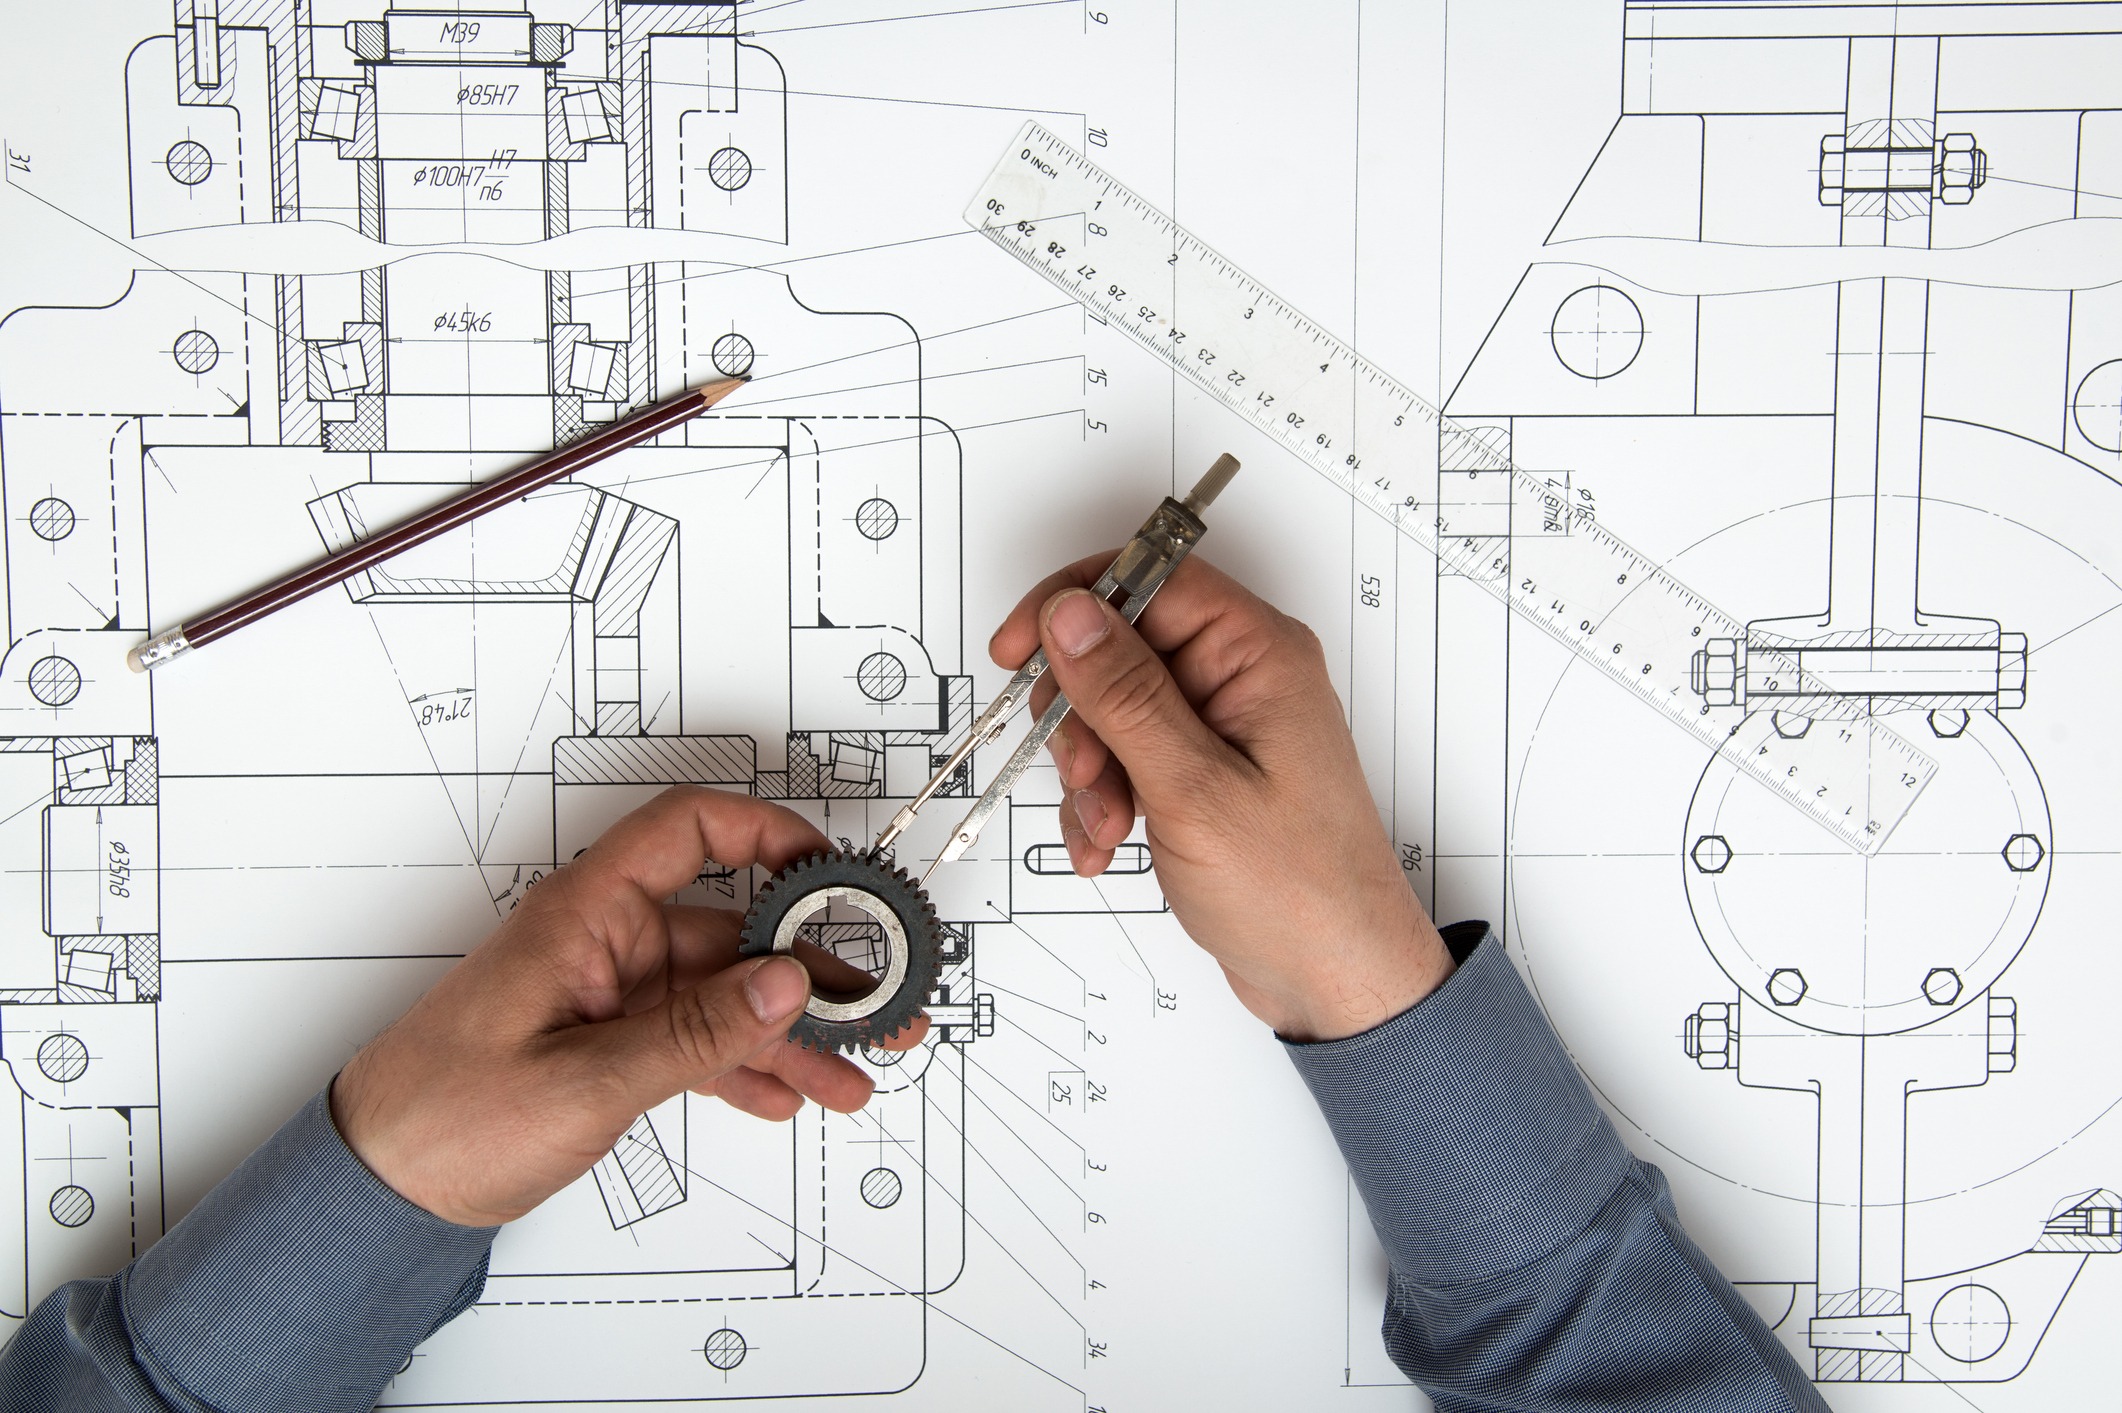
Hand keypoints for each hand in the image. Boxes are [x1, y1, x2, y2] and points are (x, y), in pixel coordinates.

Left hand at [330, 786, 927, 1226]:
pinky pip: (696, 1039)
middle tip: (873, 1003)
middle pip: (729, 930)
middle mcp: (603, 942)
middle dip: (808, 970)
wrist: (377, 1192)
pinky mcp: (608, 1044)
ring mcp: (609, 994)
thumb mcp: (583, 1080)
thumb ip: (693, 1034)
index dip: (765, 833)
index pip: (688, 830)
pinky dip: (744, 1066)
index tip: (829, 871)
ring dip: (789, 1034)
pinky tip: (787, 1092)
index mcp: (584, 914)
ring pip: (724, 996)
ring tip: (849, 1070)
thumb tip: (784, 985)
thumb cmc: (441, 1118)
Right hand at [991, 554, 1452, 1041]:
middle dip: (1081, 715)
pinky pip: (1124, 757)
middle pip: (1119, 646)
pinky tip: (1106, 845)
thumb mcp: (1193, 788)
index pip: (1150, 578)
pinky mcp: (1201, 770)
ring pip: (1111, 708)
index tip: (1020, 649)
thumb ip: (1126, 695)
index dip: (1073, 604)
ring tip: (1106, 826)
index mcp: (1257, 655)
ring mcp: (1219, 726)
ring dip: (1087, 770)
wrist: (1333, 978)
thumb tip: (1071, 616)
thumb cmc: (1299, 892)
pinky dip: (1100, 799)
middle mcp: (1240, 678)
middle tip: (1085, 773)